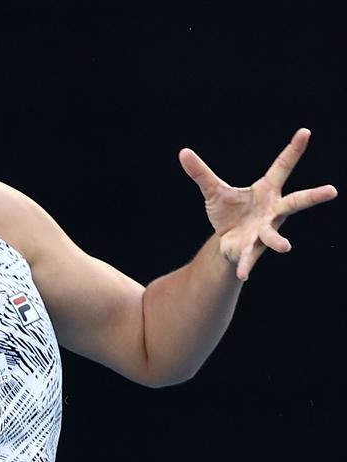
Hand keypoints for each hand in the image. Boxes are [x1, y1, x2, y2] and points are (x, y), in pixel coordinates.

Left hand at [178, 127, 336, 280]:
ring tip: (285, 247)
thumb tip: (183, 152)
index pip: (282, 167)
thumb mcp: (213, 191)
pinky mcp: (251, 249)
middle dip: (313, 197)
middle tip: (332, 190)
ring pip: (275, 235)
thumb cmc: (229, 212)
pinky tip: (243, 275)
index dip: (294, 150)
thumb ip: (200, 173)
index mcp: (267, 191)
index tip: (305, 132)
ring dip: (279, 241)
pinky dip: (246, 266)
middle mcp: (272, 211)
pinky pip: (249, 258)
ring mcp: (264, 230)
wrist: (227, 240)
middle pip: (296, 202)